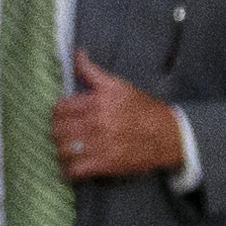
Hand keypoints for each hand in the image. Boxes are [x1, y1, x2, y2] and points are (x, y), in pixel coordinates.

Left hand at [51, 48, 186, 183]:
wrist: (167, 135)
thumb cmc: (142, 109)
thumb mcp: (118, 86)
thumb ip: (92, 71)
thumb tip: (77, 54)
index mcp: (97, 102)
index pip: (59, 109)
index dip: (58, 113)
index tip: (63, 117)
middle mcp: (97, 123)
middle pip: (58, 131)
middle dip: (57, 133)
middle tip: (64, 135)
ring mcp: (100, 145)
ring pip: (63, 150)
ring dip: (61, 151)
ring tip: (67, 150)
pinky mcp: (105, 164)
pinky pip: (75, 170)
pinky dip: (69, 171)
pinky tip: (71, 168)